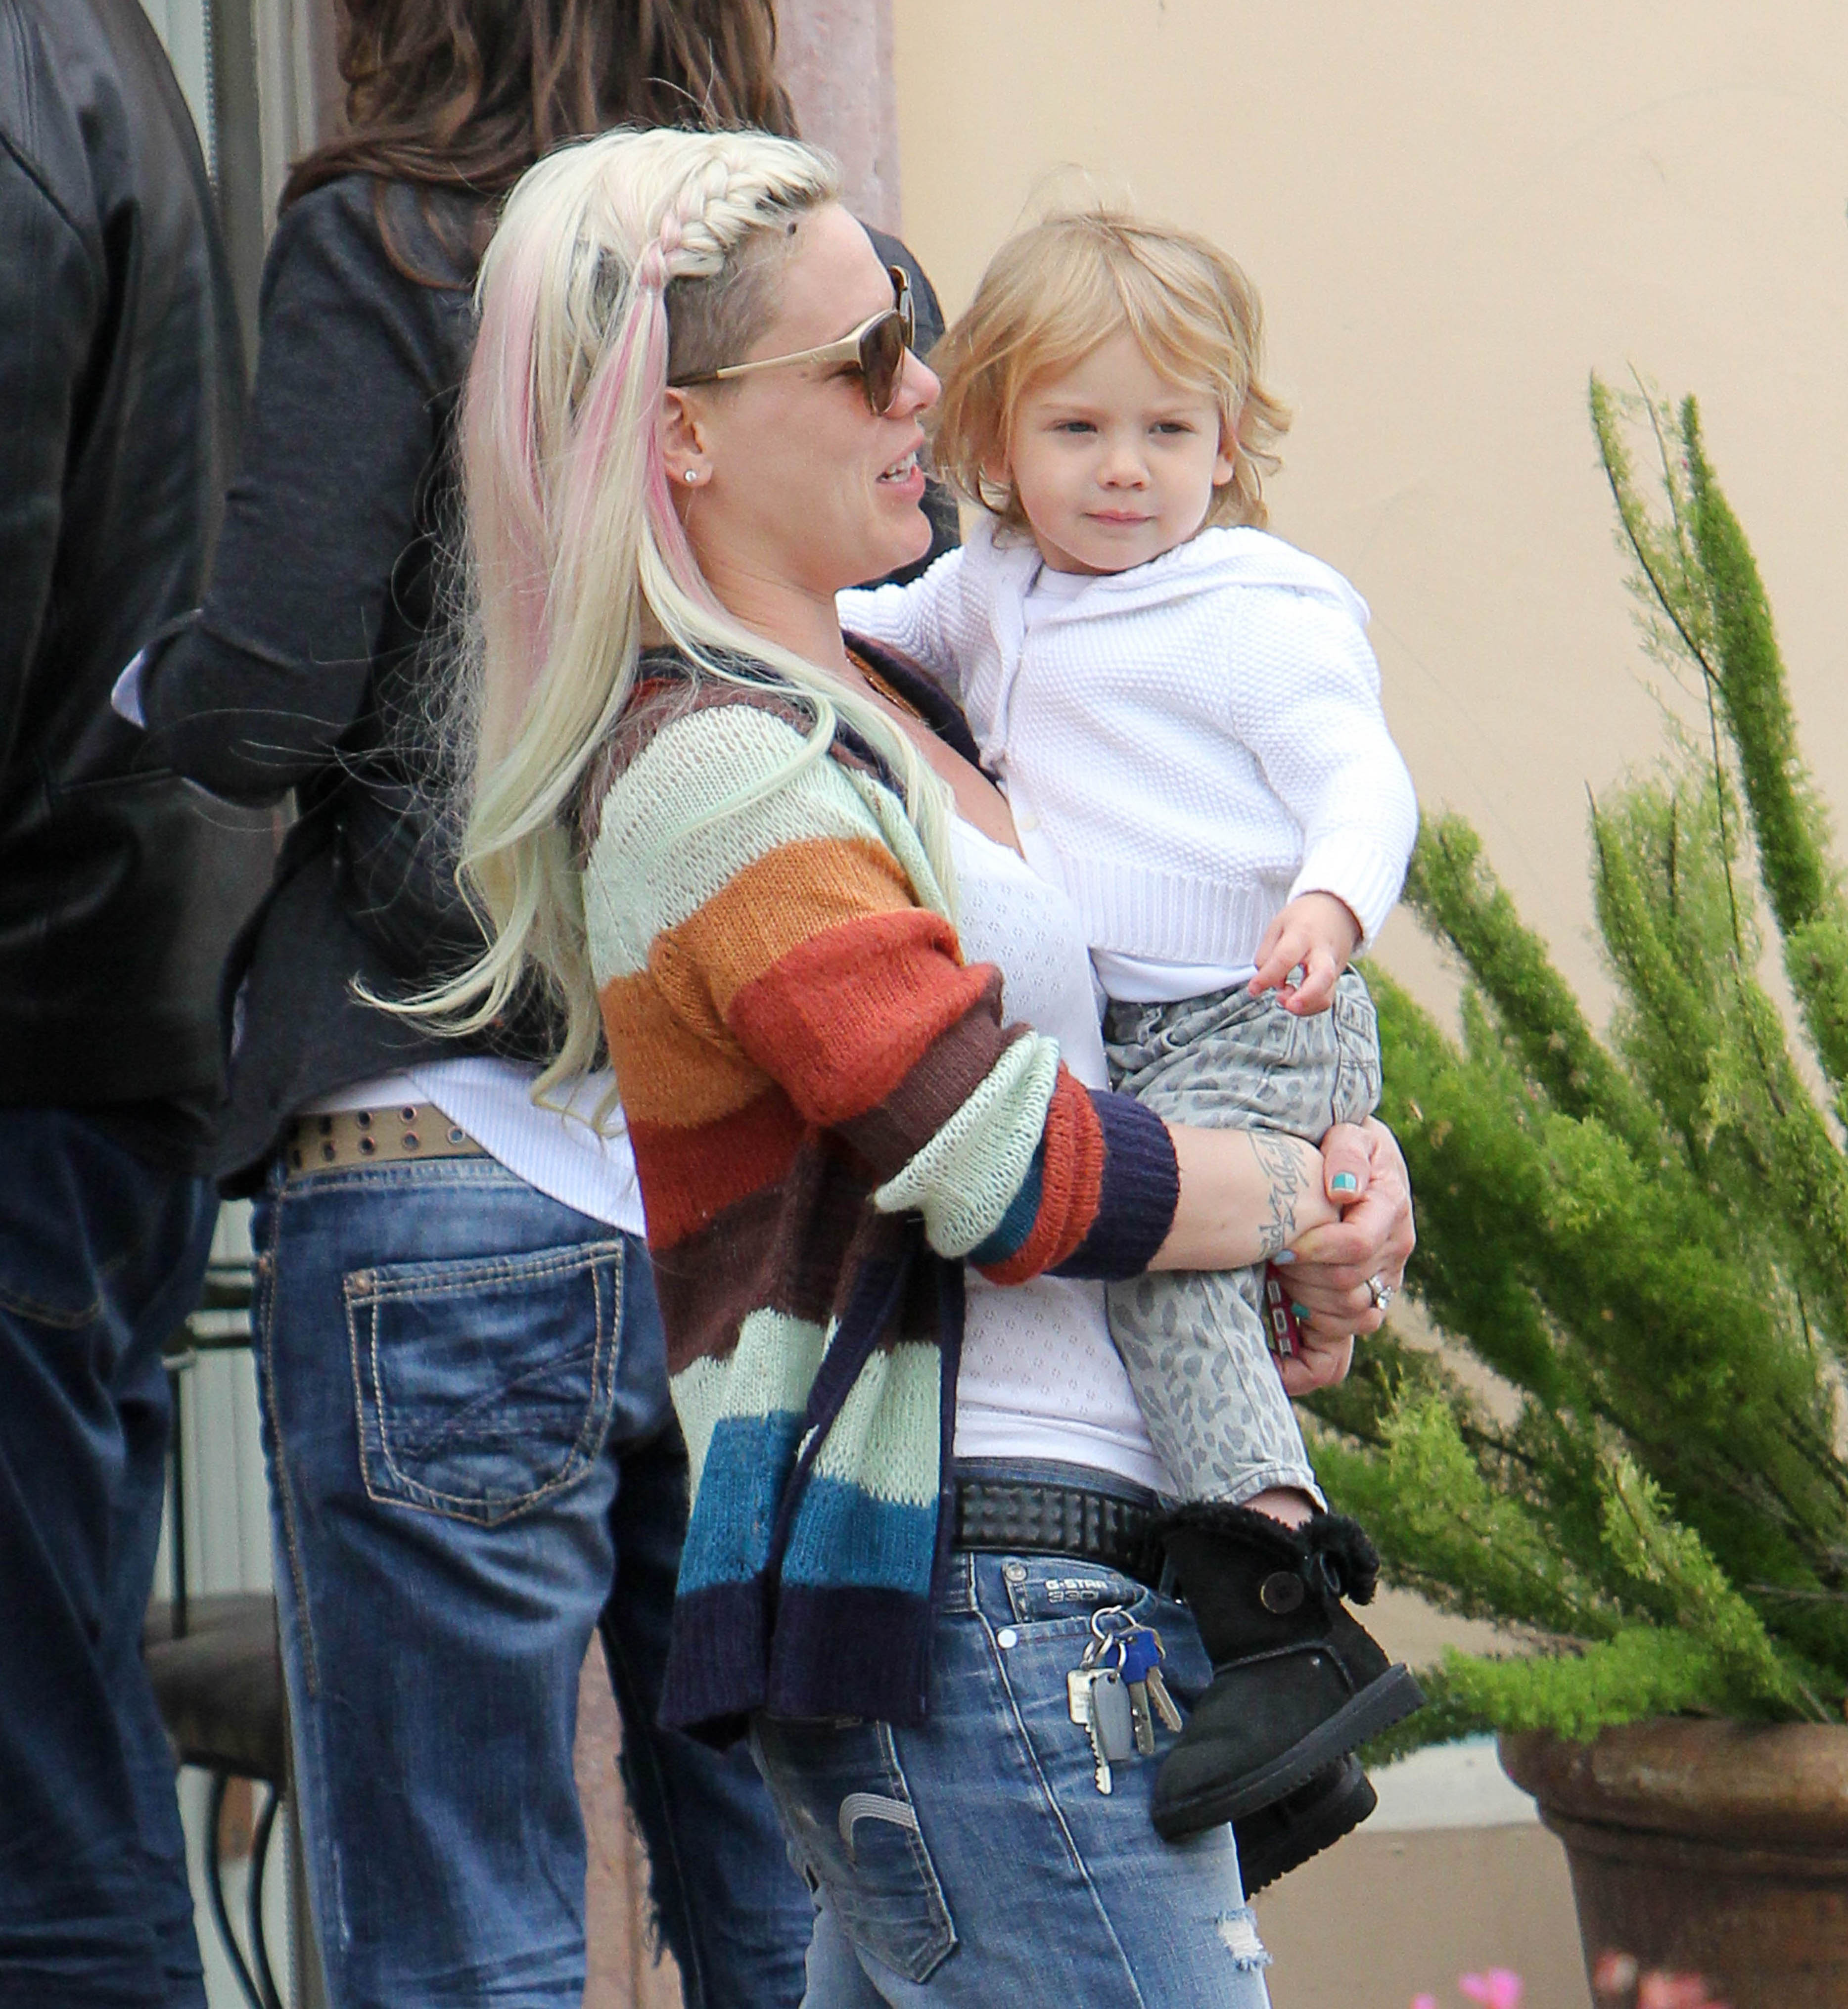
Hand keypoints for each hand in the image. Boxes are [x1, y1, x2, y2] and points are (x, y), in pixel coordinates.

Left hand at [1248, 892, 1361, 1015]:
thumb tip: (1267, 982)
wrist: (1336, 910)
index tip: (1254, 989)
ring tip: (1284, 999)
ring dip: (1304, 1007)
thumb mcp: (1278, 925)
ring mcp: (1334, 967)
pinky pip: (1325, 999)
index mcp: (1303, 934)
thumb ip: (1267, 954)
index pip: (1285, 957)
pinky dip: (1308, 1007)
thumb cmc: (1303, 918)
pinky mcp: (1336, 978)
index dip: (1268, 977)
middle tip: (1288, 1005)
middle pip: (1322, 977)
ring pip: (1327, 995)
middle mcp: (1322, 952)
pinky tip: (1294, 999)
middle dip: (1305, 998)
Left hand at [1276, 1117, 1413, 1347]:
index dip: (1315, 1250)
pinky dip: (1312, 1351)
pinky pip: (1347, 1344)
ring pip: (1351, 1317)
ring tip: (1281, 1275)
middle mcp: (1394, 1250)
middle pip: (1348, 1286)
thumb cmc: (1341, 1143)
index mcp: (1392, 1208)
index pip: (1357, 1246)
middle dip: (1304, 1275)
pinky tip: (1279, 1339)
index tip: (1279, 1245)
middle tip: (1274, 1255)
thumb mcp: (1348, 1132)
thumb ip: (1346, 1153)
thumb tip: (1342, 1190)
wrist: (1352, 1162)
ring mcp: (1383, 1280)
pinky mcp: (1366, 1302)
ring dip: (1308, 1303)